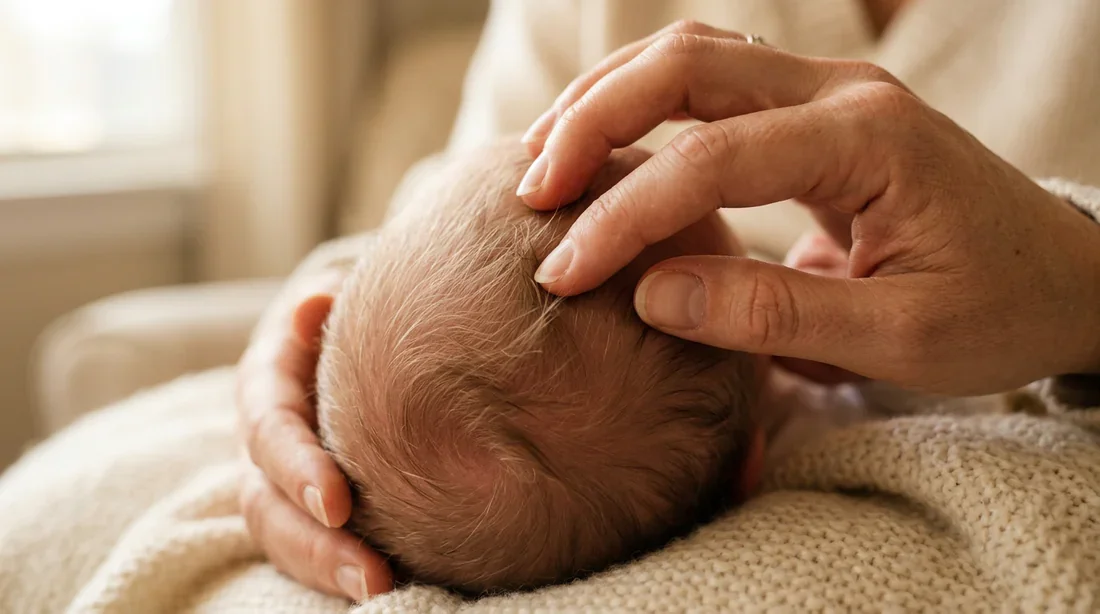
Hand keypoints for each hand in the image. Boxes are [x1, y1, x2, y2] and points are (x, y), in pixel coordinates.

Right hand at [236, 270, 392, 599]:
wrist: (362, 325)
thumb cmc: (361, 306)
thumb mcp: (346, 291)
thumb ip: (334, 299)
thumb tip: (311, 307)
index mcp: (267, 380)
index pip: (268, 429)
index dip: (296, 467)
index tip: (339, 502)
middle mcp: (264, 437)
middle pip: (268, 502)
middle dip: (314, 544)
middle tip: (372, 579)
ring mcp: (281, 476)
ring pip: (284, 534)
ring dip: (325, 568)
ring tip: (381, 590)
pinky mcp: (306, 501)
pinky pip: (312, 543)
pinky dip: (340, 566)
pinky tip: (393, 583)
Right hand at [518, 20, 1099, 393]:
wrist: (1063, 277)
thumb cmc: (996, 309)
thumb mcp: (900, 337)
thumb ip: (775, 316)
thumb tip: (651, 295)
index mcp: (870, 141)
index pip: (712, 158)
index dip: (626, 214)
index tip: (565, 273)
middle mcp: (844, 93)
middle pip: (688, 64)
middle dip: (594, 121)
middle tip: (531, 190)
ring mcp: (829, 91)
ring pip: (692, 54)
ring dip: (610, 98)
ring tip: (545, 157)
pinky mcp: (815, 112)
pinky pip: (712, 80)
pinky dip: (645, 105)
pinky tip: (604, 145)